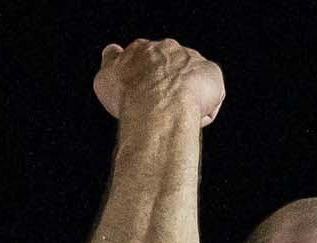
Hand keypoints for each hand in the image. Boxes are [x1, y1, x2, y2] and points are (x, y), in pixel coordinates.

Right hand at [94, 39, 223, 126]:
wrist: (157, 108)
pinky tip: (193, 119)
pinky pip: (211, 93)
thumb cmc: (130, 98)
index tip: (142, 93)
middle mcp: (167, 49)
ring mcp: (191, 59)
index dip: (144, 78)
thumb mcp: (104, 79)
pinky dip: (205, 108)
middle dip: (167, 87)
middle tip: (161, 110)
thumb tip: (113, 54)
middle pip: (170, 68)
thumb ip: (110, 64)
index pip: (143, 57)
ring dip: (187, 98)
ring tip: (176, 117)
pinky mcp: (211, 73)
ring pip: (192, 81)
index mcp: (141, 50)